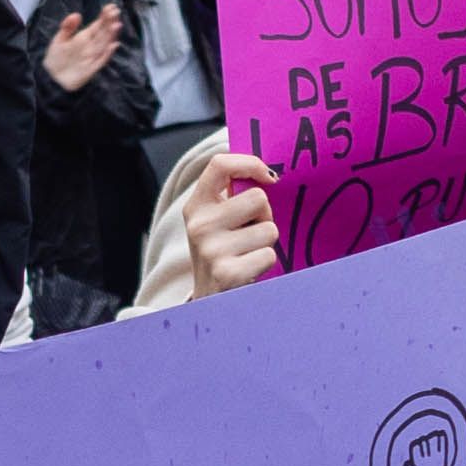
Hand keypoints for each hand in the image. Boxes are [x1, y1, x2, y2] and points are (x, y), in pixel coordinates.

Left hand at [39, 2, 122, 93]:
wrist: (51, 78)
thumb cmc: (56, 59)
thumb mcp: (59, 40)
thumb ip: (67, 27)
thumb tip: (77, 14)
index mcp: (84, 38)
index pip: (97, 26)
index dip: (104, 17)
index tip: (111, 7)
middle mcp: (91, 47)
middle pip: (103, 33)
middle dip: (109, 23)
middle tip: (116, 12)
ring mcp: (92, 57)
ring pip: (104, 45)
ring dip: (110, 36)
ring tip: (116, 25)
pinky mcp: (90, 69)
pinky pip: (100, 61)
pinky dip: (107, 54)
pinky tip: (113, 46)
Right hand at [181, 144, 278, 296]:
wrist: (209, 302)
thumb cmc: (222, 254)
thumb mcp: (216, 221)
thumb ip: (232, 195)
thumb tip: (268, 172)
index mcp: (196, 206)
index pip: (220, 164)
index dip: (250, 163)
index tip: (268, 177)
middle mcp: (199, 225)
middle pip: (258, 198)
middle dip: (265, 215)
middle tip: (251, 232)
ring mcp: (211, 250)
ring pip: (269, 228)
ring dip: (267, 241)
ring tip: (249, 252)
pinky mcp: (227, 273)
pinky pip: (269, 254)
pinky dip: (266, 262)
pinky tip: (250, 269)